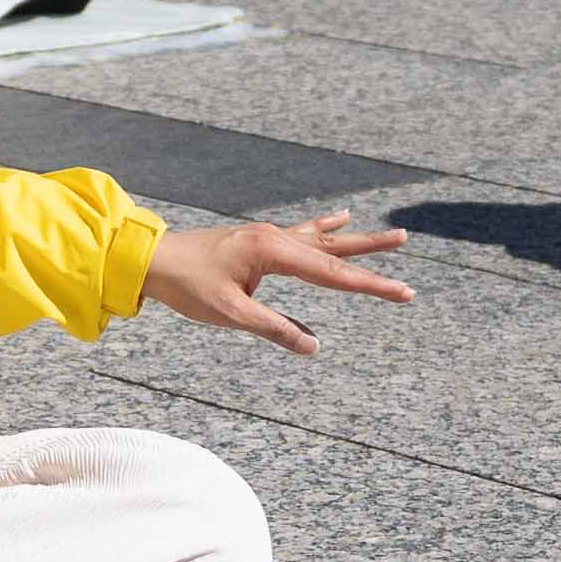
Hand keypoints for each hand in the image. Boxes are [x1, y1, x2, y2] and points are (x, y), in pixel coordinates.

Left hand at [140, 210, 412, 355]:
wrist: (152, 260)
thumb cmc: (187, 286)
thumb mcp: (231, 314)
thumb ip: (274, 328)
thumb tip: (314, 344)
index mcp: (271, 252)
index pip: (332, 275)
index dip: (370, 285)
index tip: (403, 293)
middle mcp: (275, 237)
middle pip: (335, 251)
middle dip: (373, 258)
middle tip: (409, 259)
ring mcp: (268, 236)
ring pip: (324, 240)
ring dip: (359, 240)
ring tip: (396, 236)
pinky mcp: (260, 241)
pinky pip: (303, 233)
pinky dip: (326, 227)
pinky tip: (343, 216)